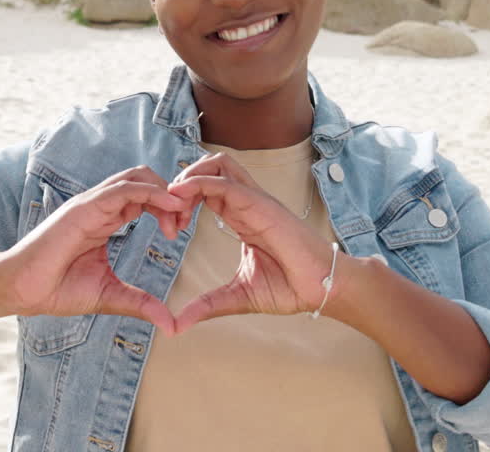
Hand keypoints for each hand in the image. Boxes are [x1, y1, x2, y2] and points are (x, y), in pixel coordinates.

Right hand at [0, 166, 191, 335]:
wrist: (22, 290)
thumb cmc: (57, 289)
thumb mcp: (110, 296)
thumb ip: (141, 304)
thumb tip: (171, 325)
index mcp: (106, 219)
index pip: (144, 197)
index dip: (168, 208)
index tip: (179, 231)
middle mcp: (100, 205)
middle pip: (145, 180)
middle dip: (171, 196)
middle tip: (185, 222)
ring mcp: (91, 203)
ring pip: (136, 178)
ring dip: (165, 191)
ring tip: (182, 213)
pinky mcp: (84, 208)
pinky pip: (122, 189)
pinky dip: (150, 193)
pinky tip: (170, 207)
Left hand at [166, 153, 338, 333]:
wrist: (323, 288)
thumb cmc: (290, 287)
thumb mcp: (237, 296)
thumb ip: (207, 305)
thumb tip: (177, 325)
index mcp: (241, 216)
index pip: (206, 189)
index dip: (181, 201)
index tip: (169, 229)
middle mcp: (247, 202)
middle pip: (208, 167)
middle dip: (180, 182)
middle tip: (166, 215)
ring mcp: (255, 200)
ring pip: (216, 164)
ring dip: (188, 176)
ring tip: (172, 204)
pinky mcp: (261, 204)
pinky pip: (226, 182)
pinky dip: (199, 184)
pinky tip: (180, 198)